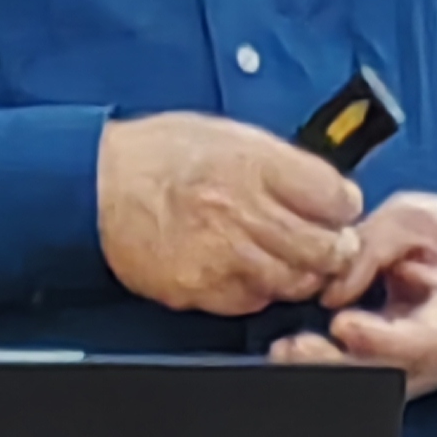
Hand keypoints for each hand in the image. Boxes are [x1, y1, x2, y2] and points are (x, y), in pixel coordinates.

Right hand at [98, 113, 364, 316]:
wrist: (94, 185)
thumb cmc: (155, 155)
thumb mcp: (225, 135)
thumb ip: (277, 163)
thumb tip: (320, 189)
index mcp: (254, 163)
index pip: (334, 196)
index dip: (343, 206)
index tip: (339, 209)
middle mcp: (243, 210)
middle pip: (324, 247)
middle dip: (336, 249)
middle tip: (333, 247)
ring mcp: (223, 254)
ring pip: (294, 280)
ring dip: (301, 274)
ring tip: (290, 261)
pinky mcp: (201, 287)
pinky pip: (253, 301)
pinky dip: (260, 290)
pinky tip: (250, 272)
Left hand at [268, 193, 436, 399]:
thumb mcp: (419, 220)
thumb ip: (375, 245)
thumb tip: (331, 289)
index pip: (420, 343)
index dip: (379, 340)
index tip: (341, 324)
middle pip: (387, 377)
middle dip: (337, 365)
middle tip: (295, 346)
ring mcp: (416, 371)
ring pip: (368, 386)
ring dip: (324, 372)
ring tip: (285, 351)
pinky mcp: (393, 371)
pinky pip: (359, 379)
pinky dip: (326, 369)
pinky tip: (292, 354)